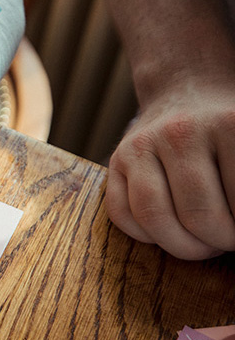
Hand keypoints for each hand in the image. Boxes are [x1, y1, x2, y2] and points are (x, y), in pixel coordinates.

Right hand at [106, 75, 234, 259]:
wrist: (188, 93)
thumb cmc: (228, 133)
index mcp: (228, 126)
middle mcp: (181, 132)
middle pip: (198, 215)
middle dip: (215, 243)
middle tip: (224, 241)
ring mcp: (142, 145)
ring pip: (154, 218)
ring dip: (181, 246)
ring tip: (199, 245)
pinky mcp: (116, 160)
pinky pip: (121, 214)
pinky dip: (144, 236)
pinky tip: (165, 230)